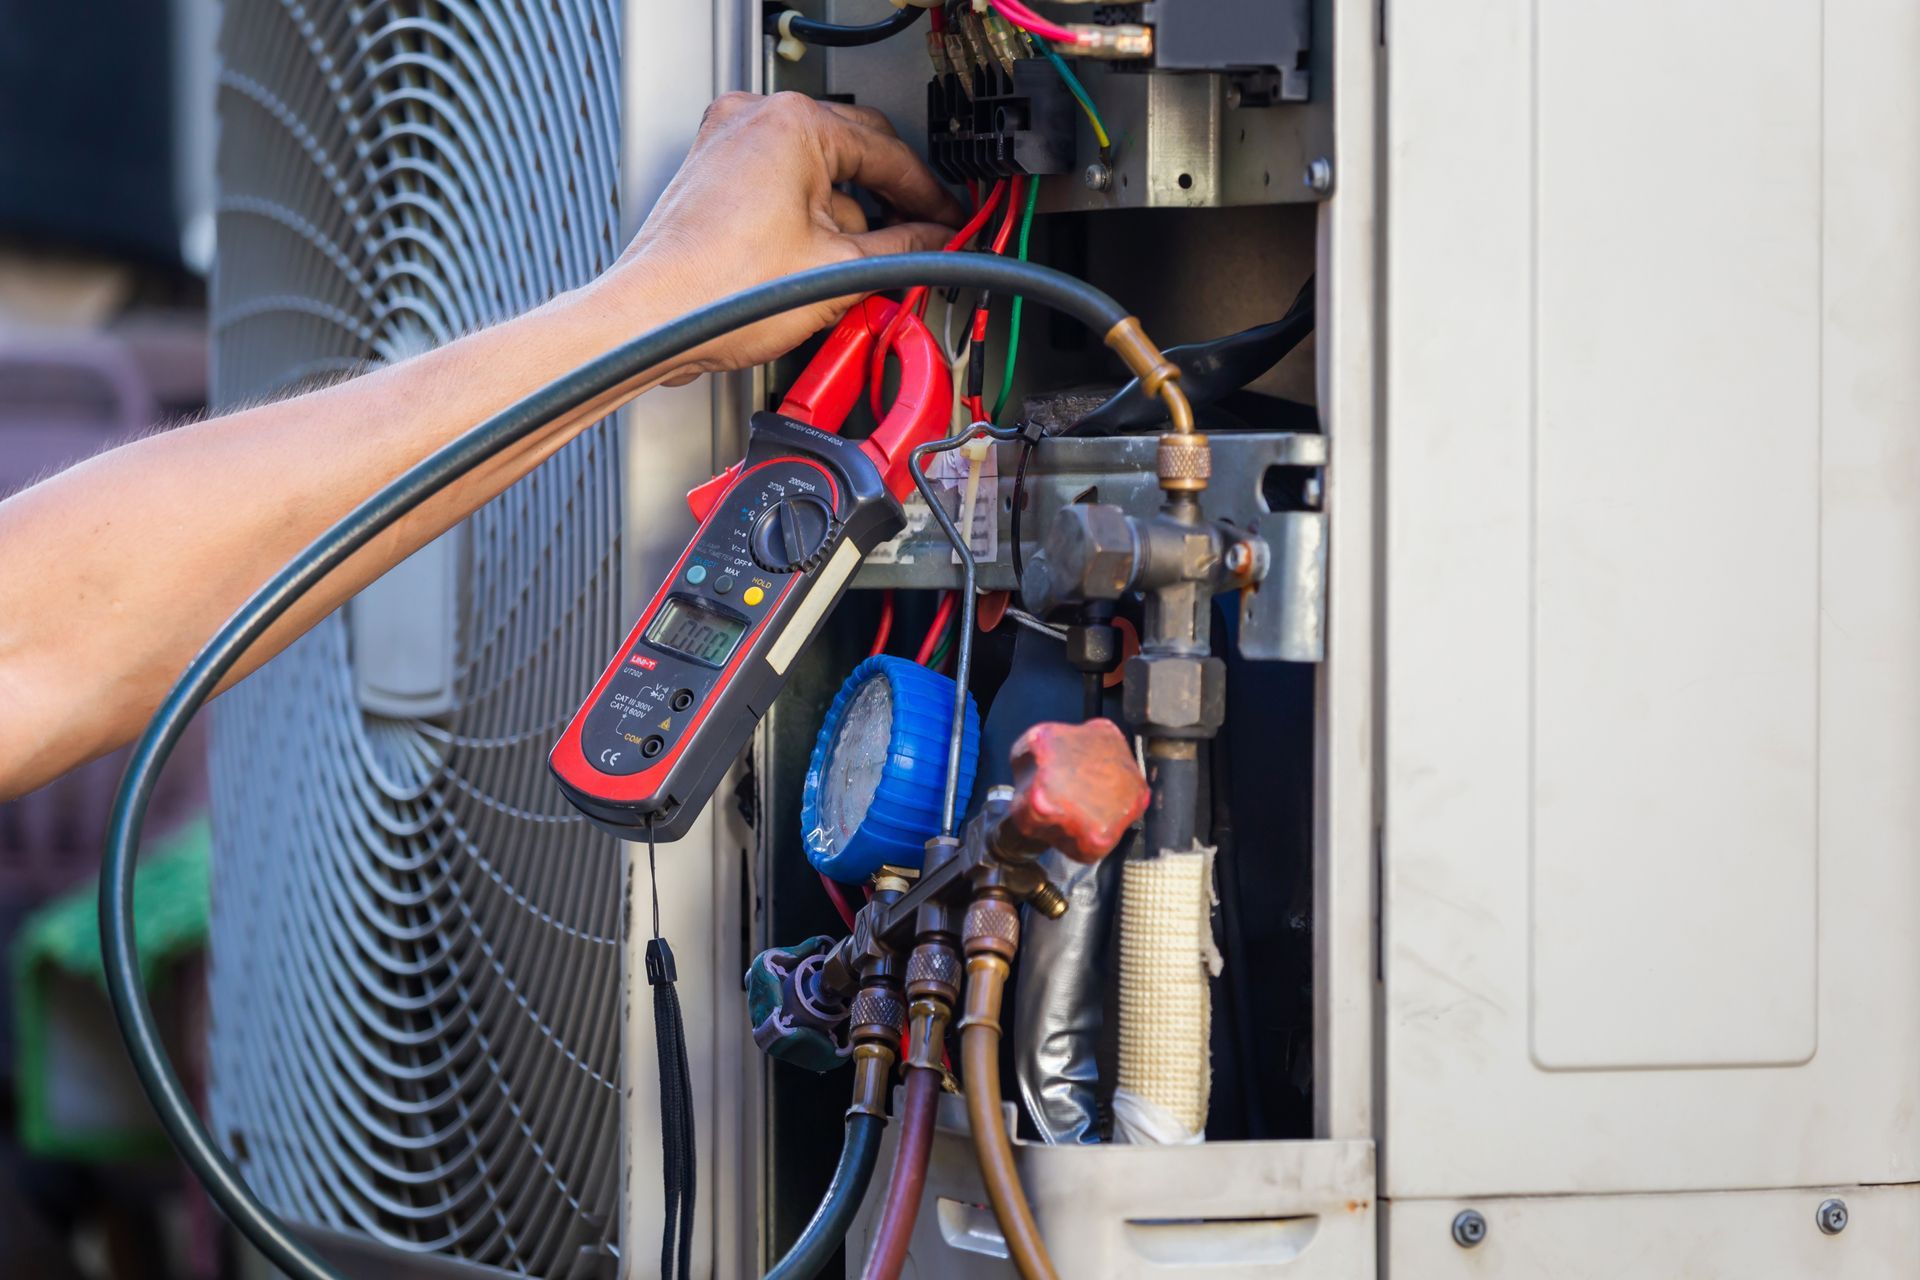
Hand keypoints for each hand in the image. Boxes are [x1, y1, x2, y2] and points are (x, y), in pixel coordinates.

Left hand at [588, 92, 963, 381]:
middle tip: (923, 237)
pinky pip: (782, 183)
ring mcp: (730, 142)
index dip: (930, 196)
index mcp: (794, 123)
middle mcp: (757, 118)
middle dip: (891, 201)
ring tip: (862, 265)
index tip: (950, 221)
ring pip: (817, 171)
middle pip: (854, 151)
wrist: (655, 323)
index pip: (889, 153)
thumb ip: (904, 250)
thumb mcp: (839, 271)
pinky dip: (808, 217)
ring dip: (847, 215)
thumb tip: (936, 243)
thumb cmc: (718, 292)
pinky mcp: (715, 173)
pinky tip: (821, 260)